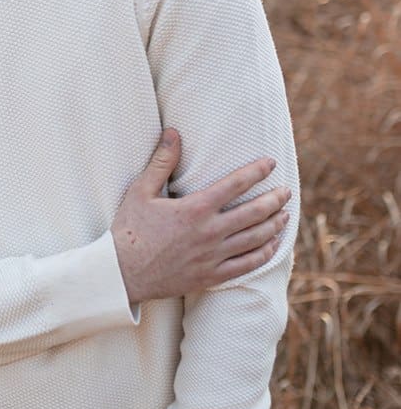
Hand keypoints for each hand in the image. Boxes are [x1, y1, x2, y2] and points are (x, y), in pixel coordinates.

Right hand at [111, 130, 290, 304]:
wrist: (122, 274)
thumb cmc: (129, 230)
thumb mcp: (141, 191)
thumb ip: (161, 161)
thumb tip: (173, 132)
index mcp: (195, 208)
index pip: (236, 184)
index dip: (257, 171)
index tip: (271, 163)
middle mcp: (209, 232)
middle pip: (255, 212)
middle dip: (275, 199)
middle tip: (286, 191)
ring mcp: (213, 256)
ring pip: (256, 239)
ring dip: (275, 224)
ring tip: (285, 215)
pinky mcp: (211, 276)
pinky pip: (247, 265)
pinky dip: (265, 254)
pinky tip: (273, 245)